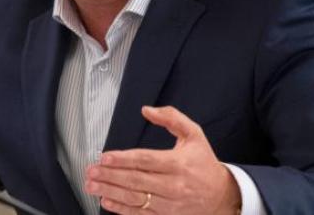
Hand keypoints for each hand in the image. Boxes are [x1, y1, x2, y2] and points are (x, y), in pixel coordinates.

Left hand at [84, 106, 240, 213]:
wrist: (222, 195)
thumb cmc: (204, 162)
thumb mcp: (194, 134)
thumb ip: (171, 117)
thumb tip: (147, 110)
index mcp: (178, 163)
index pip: (145, 160)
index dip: (123, 159)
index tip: (104, 157)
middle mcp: (173, 185)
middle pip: (136, 181)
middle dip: (110, 176)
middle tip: (91, 171)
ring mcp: (169, 204)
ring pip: (135, 199)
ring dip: (111, 193)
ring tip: (92, 186)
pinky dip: (122, 209)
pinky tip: (106, 202)